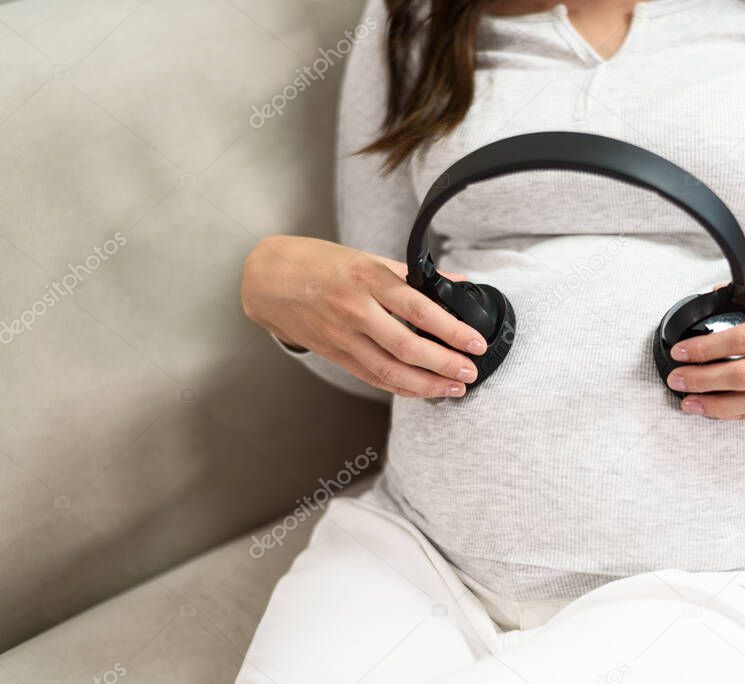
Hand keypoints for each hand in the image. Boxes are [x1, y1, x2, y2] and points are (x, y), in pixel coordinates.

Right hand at [241, 235, 486, 397]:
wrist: (268, 279)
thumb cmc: (320, 263)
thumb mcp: (367, 258)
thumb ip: (413, 275)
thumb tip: (457, 284)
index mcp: (368, 278)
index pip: (420, 310)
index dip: (452, 330)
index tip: (476, 342)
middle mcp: (355, 310)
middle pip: (407, 347)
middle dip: (444, 365)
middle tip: (470, 373)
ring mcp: (342, 336)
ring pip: (390, 371)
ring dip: (427, 385)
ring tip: (454, 388)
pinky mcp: (334, 354)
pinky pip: (372, 377)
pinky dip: (401, 387)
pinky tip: (423, 390)